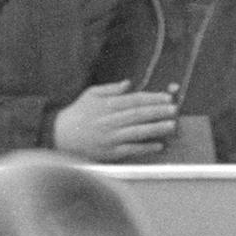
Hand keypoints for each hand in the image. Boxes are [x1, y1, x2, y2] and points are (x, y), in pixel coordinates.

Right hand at [51, 80, 175, 162]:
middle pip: (138, 115)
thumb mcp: (91, 95)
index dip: (153, 98)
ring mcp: (111, 137)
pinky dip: (145, 147)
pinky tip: (159, 145)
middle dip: (158, 111)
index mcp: (107, 105)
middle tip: (175, 109)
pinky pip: (131, 149)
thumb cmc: (79, 113)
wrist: (60, 134)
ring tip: (173, 125)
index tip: (169, 97)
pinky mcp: (111, 152)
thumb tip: (129, 83)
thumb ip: (110, 89)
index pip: (134, 100)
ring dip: (156, 129)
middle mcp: (110, 120)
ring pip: (137, 132)